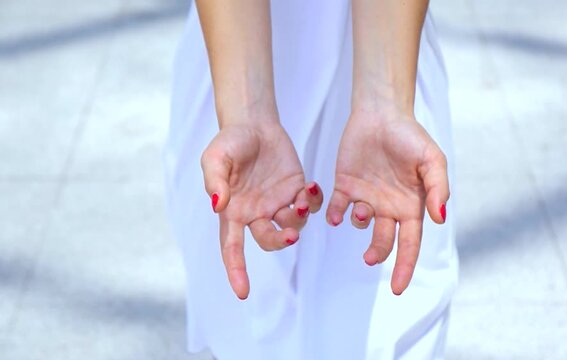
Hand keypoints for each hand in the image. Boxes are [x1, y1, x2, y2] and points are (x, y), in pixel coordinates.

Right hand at [201, 120, 323, 299]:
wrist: (253, 123)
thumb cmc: (229, 142)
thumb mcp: (215, 158)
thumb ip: (215, 182)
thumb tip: (218, 206)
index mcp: (233, 212)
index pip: (232, 248)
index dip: (236, 271)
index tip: (243, 292)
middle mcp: (256, 213)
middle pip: (269, 240)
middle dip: (280, 241)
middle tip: (290, 234)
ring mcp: (278, 203)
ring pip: (293, 225)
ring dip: (300, 218)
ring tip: (303, 198)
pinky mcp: (296, 189)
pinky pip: (310, 205)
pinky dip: (314, 201)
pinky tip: (313, 187)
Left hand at [327, 109, 449, 294]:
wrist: (381, 113)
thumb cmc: (410, 136)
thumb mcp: (432, 161)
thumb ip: (437, 189)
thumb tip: (440, 219)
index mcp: (411, 205)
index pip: (410, 244)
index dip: (405, 267)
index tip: (397, 289)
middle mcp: (388, 206)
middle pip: (383, 241)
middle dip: (377, 253)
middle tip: (369, 258)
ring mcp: (366, 197)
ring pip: (360, 224)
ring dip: (360, 222)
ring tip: (363, 208)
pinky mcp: (345, 185)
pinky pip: (336, 208)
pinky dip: (333, 214)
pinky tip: (335, 213)